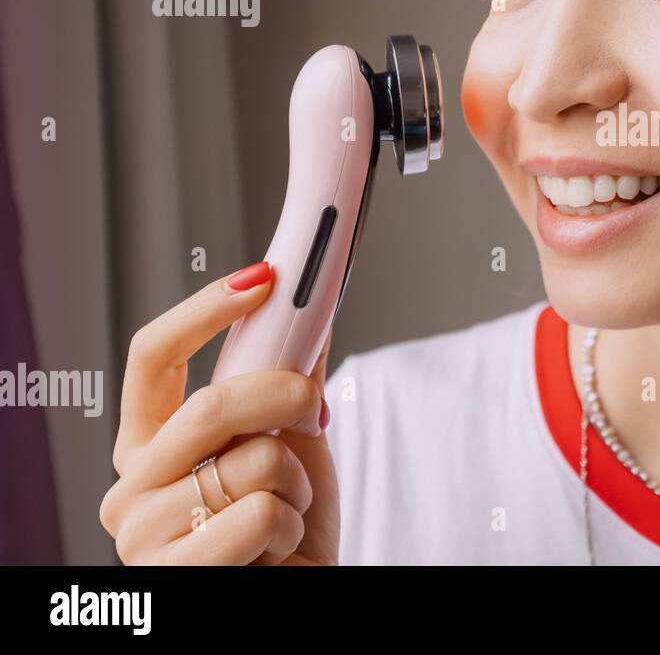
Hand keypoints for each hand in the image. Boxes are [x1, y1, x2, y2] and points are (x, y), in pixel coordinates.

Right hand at [99, 263, 339, 563]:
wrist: (303, 595)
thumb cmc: (289, 532)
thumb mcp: (291, 444)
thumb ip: (286, 380)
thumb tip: (311, 308)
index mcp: (150, 447)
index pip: (153, 357)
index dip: (204, 310)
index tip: (262, 278)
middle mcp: (132, 488)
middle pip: (210, 403)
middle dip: (284, 394)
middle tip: (313, 408)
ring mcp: (142, 536)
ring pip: (250, 461)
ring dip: (295, 484)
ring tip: (283, 515)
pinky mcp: (173, 575)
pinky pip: (260, 514)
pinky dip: (291, 527)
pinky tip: (276, 551)